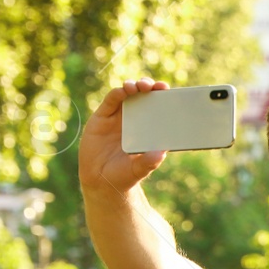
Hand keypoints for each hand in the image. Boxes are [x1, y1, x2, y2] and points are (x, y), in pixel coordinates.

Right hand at [79, 79, 169, 196]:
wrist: (100, 181)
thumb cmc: (124, 175)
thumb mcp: (138, 169)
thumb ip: (149, 161)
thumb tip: (161, 153)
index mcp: (147, 129)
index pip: (157, 108)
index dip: (163, 97)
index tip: (169, 91)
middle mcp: (134, 120)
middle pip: (143, 96)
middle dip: (149, 87)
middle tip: (155, 86)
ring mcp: (118, 117)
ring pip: (127, 95)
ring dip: (134, 86)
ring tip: (139, 87)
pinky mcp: (102, 117)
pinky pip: (110, 101)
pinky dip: (117, 93)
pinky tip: (123, 91)